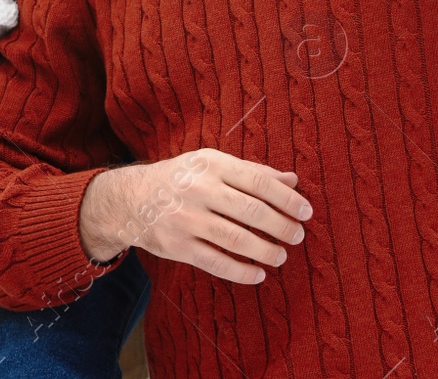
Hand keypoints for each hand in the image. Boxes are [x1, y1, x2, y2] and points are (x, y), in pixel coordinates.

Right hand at [79, 149, 311, 283]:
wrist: (131, 199)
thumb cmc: (182, 178)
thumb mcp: (212, 163)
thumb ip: (252, 171)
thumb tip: (293, 180)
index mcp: (211, 164)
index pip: (259, 181)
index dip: (287, 198)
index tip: (306, 211)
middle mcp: (199, 189)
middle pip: (251, 212)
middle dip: (282, 226)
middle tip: (297, 235)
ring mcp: (187, 219)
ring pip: (237, 240)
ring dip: (266, 251)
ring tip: (281, 256)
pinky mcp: (178, 246)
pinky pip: (216, 263)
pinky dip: (242, 272)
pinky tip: (259, 274)